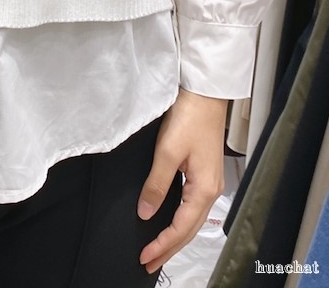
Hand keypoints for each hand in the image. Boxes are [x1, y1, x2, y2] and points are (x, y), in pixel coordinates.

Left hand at [138, 88, 226, 273]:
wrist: (204, 93)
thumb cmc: (189, 117)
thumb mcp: (167, 151)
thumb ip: (156, 184)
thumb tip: (146, 212)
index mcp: (204, 189)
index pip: (181, 228)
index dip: (162, 244)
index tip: (145, 256)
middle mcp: (211, 190)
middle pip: (189, 230)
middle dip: (169, 248)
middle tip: (149, 263)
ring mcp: (209, 182)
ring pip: (191, 220)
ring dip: (174, 237)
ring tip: (157, 250)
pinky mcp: (204, 173)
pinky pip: (192, 206)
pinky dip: (179, 220)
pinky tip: (170, 222)